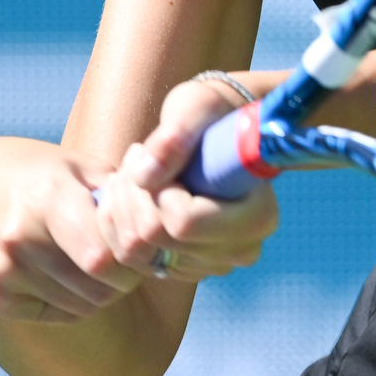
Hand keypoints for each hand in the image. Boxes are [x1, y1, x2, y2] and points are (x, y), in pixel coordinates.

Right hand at [0, 136, 145, 324]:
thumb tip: (163, 223)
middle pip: (98, 288)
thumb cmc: (38, 174)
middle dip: (123, 279)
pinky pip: (55, 315)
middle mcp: (19, 238)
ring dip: (100, 292)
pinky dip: (71, 301)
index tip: (139, 248)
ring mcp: (2, 271)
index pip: (103, 259)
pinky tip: (65, 273)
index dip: (133, 259)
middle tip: (125, 262)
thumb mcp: (78, 166)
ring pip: (81, 306)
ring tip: (97, 264)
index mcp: (48, 198)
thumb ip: (122, 193)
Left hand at [94, 76, 278, 283]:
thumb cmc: (212, 113)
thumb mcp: (196, 108)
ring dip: (121, 208)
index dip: (158, 192)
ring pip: (138, 255)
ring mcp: (211, 264)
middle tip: (136, 155)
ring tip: (131, 170)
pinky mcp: (184, 267)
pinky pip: (131, 261)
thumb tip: (144, 176)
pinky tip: (129, 192)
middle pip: (157, 242)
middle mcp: (239, 250)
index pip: (184, 223)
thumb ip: (174, 136)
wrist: (216, 130)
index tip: (157, 158)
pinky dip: (118, 225)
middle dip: (133, 195)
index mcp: (257, 216)